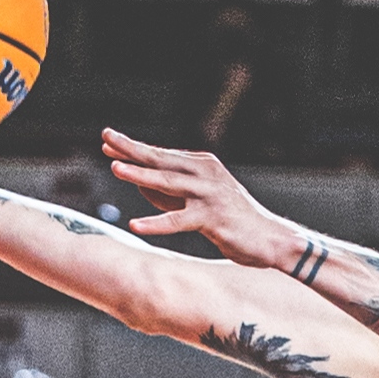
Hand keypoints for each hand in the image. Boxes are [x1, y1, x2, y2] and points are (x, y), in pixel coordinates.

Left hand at [99, 129, 309, 274]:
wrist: (271, 238)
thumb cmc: (233, 221)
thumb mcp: (199, 200)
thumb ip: (170, 191)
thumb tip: (139, 182)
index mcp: (203, 165)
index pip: (162, 155)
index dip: (134, 149)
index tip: (109, 142)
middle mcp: (206, 173)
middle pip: (162, 160)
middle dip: (132, 149)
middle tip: (107, 138)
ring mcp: (210, 194)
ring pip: (168, 183)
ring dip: (140, 175)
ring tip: (116, 168)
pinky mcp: (213, 217)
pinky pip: (179, 220)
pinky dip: (156, 223)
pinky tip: (136, 225)